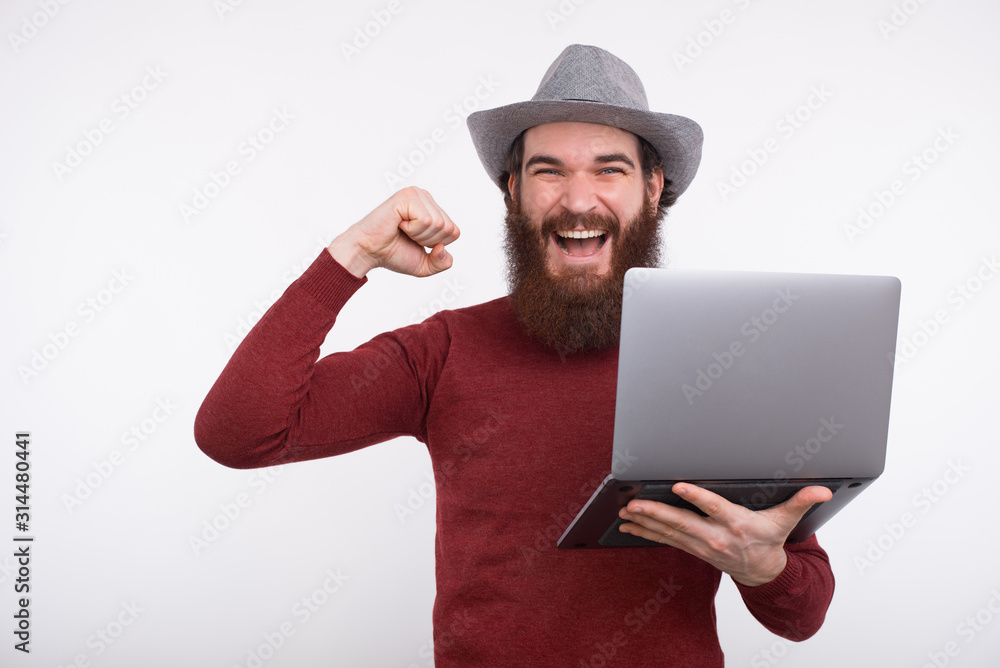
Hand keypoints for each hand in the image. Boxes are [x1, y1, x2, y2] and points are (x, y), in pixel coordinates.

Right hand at [327, 186, 459, 277]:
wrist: (368, 252)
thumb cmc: (393, 253)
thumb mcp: (425, 265)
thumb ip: (443, 263)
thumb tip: (442, 248)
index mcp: (432, 208)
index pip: (454, 232)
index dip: (436, 245)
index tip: (416, 241)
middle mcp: (426, 197)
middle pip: (448, 228)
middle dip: (428, 241)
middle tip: (408, 236)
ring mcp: (416, 194)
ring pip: (438, 224)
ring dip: (419, 236)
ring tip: (402, 230)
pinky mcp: (407, 196)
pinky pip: (426, 220)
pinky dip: (413, 230)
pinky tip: (399, 224)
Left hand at [618, 483, 832, 586]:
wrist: (762, 572)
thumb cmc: (769, 539)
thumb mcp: (786, 520)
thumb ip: (801, 501)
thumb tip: (822, 489)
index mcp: (737, 524)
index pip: (714, 508)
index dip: (697, 498)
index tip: (679, 487)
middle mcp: (716, 536)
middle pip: (683, 523)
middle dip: (657, 513)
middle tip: (634, 504)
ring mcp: (701, 545)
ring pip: (669, 533)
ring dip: (645, 522)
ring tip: (625, 512)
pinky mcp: (692, 549)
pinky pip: (666, 541)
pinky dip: (646, 532)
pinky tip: (629, 524)